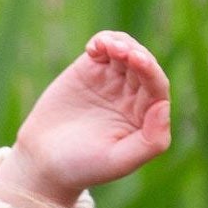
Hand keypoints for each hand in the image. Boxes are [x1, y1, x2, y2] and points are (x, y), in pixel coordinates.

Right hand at [0, 31, 171, 207]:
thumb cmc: (82, 167)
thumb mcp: (117, 161)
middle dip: (135, 54)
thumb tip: (164, 106)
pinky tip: (94, 48)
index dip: (150, 72)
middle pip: (144, 66)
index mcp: (144, 120)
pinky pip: (105, 46)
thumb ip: (149, 142)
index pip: (157, 89)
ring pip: (127, 51)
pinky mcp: (91, 69)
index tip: (137, 61)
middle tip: (120, 52)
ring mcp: (113, 81)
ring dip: (120, 44)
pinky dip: (104, 41)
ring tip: (107, 48)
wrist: (44, 160)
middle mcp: (133, 98)